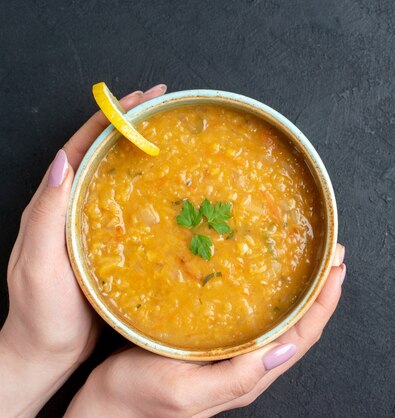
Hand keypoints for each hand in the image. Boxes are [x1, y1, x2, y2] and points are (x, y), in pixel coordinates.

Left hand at [0, 84, 166, 417]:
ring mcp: (90, 226)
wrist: (46, 351)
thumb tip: (63, 161)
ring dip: (141, 151)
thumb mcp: (38, 265)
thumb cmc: (41, 314)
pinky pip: (129, 206)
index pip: (80, 148)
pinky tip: (172, 191)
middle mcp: (71, 208)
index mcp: (52, 205)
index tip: (140, 99)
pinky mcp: (107, 244)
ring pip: (116, 177)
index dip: (109, 119)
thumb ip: (46, 215)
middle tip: (164, 107)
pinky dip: (149, 188)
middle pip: (101, 154)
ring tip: (172, 137)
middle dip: (130, 124)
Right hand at [65, 244, 345, 417]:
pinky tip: (270, 278)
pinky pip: (257, 319)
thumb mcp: (185, 392)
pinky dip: (273, 296)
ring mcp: (234, 355)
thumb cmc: (138, 398)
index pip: (301, 337)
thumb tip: (284, 353)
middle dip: (320, 291)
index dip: (323, 304)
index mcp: (248, 377)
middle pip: (299, 327)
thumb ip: (235, 378)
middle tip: (331, 254)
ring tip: (312, 261)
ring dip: (301, 292)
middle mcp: (249, 366)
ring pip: (282, 322)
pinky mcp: (217, 345)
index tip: (336, 269)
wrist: (105, 407)